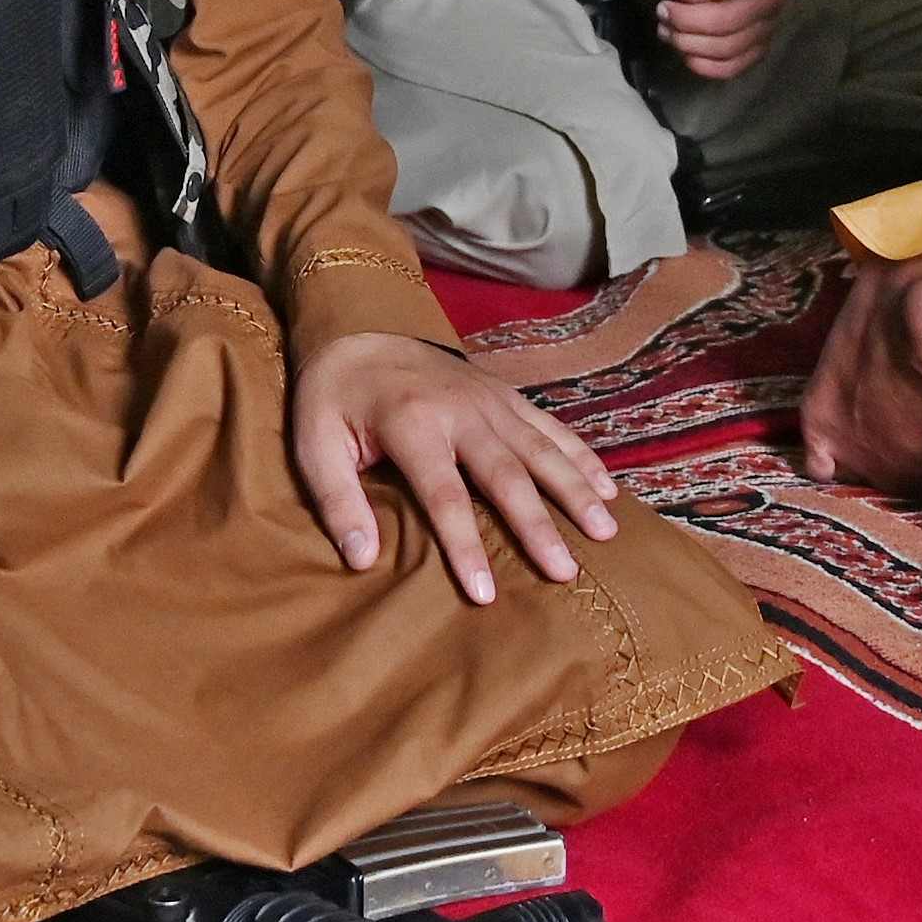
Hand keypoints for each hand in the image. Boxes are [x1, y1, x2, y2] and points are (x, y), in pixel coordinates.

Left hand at [288, 331, 621, 603]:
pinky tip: (607, 488)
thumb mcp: (313, 445)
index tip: (485, 595)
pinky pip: (551, 427)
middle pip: (507, 475)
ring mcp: (490, 400)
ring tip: (604, 532)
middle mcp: (461, 411)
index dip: (465, 548)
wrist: (358, 326)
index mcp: (413, 424)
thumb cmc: (333, 398)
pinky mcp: (505, 394)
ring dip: (575, 491)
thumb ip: (337, 501)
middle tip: (565, 572)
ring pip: (541, 449)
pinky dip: (581, 456)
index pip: (445, 496)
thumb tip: (361, 559)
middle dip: (537, 526)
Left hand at [653, 0, 784, 82]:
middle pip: (725, 20)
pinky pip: (731, 68)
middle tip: (662, 12)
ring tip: (667, 31)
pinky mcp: (758, 51)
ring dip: (688, 43)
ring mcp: (767, 28)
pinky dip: (702, 65)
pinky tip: (684, 51)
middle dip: (685, 19)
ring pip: (726, 47)